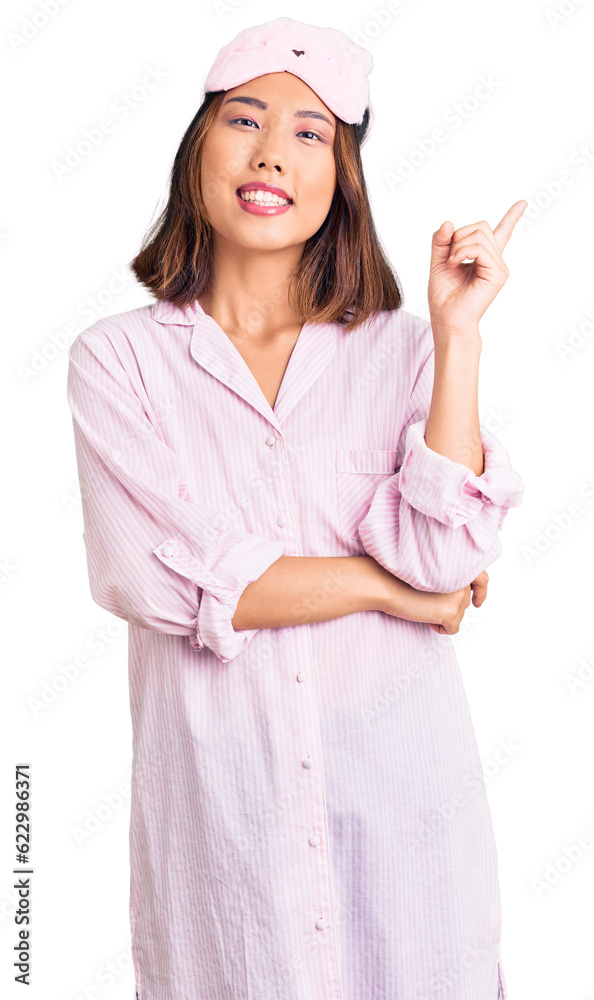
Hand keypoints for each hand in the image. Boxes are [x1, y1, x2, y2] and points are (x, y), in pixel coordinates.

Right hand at [375, 564, 488, 633]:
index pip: (482, 579)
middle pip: (465, 601)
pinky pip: (452, 629)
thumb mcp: (431, 570)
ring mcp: (459, 596)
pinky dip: (439, 628)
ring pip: (459, 615)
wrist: (385, 584)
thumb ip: (449, 576)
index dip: (480, 591)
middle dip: (450, 606)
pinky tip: (425, 617)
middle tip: (430, 605)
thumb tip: (462, 593)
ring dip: (442, 615)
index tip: (477, 602)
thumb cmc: (399, 575)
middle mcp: (463, 579)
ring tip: (423, 605)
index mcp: (459, 564)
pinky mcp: (451, 613)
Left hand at [427, 200, 526, 334]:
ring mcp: (498, 266)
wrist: (447, 320)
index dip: (512, 216)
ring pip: (479, 234)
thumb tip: (449, 223)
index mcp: (483, 257)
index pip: (502, 232)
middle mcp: (494, 260)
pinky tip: (455, 264)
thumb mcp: (438, 262)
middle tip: (449, 256)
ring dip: (458, 245)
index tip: (523, 203)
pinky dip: (462, 252)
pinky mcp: (498, 274)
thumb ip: (441, 242)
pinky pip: (479, 248)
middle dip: (459, 235)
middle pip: (481, 226)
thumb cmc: (444, 297)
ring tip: (452, 263)